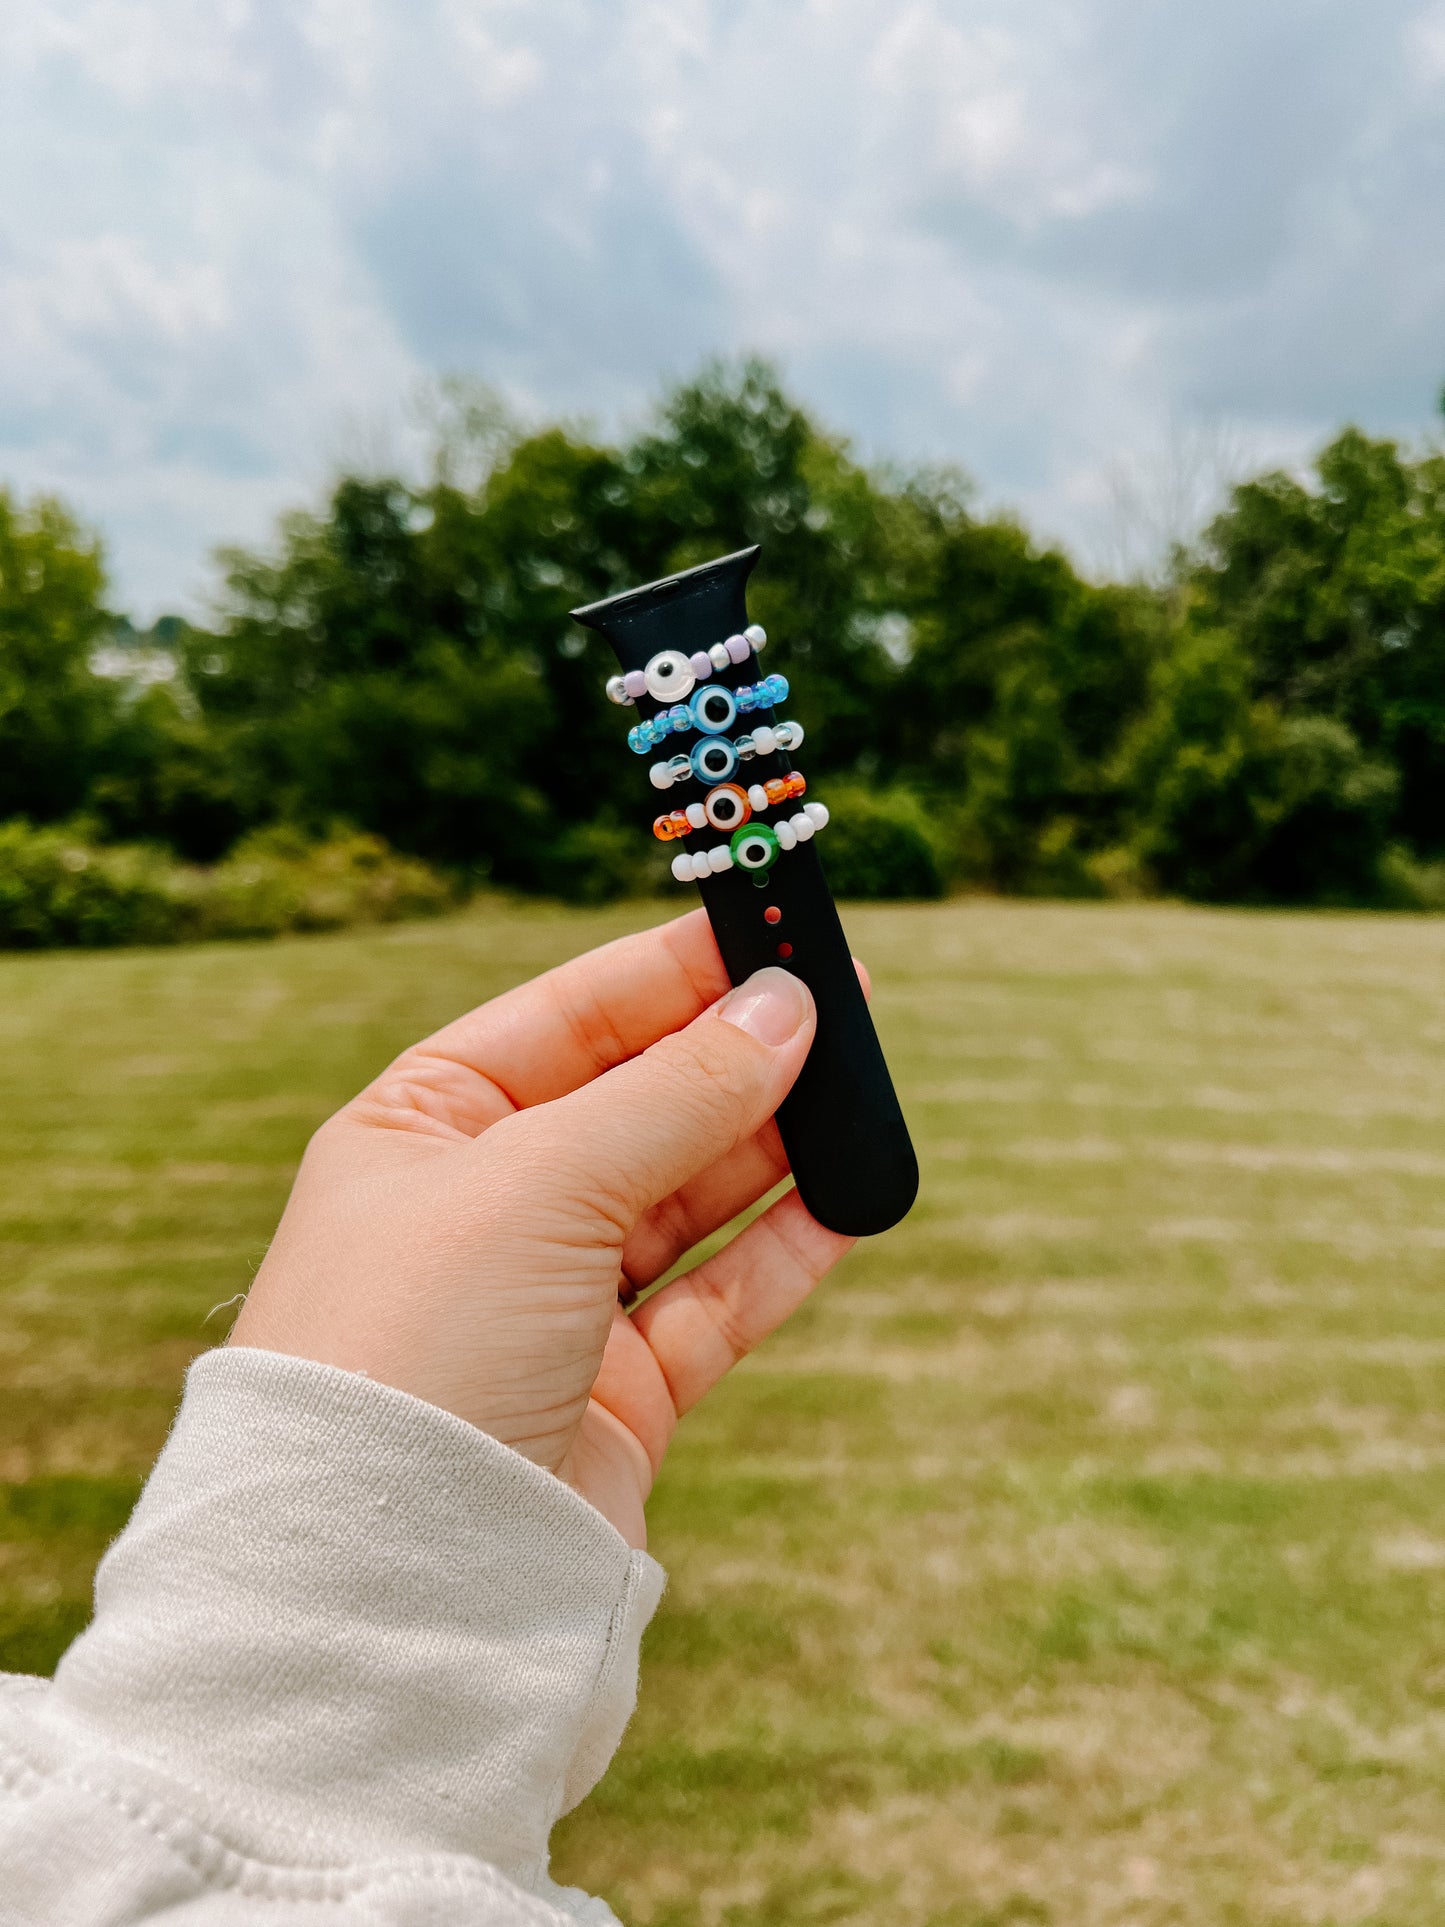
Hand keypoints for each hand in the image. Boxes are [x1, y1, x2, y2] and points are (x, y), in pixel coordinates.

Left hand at [230, 911, 855, 1545]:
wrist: (384, 1576)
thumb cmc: (417, 1340)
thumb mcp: (542, 1181)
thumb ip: (675, 1095)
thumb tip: (784, 1010)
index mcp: (423, 1127)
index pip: (568, 1017)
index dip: (672, 971)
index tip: (772, 930)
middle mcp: (483, 1208)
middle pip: (636, 1103)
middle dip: (736, 1055)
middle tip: (848, 1005)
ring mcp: (550, 1302)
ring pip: (686, 1199)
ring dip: (772, 1147)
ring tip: (861, 1096)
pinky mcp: (613, 1392)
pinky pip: (716, 1298)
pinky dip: (783, 1250)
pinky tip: (850, 1202)